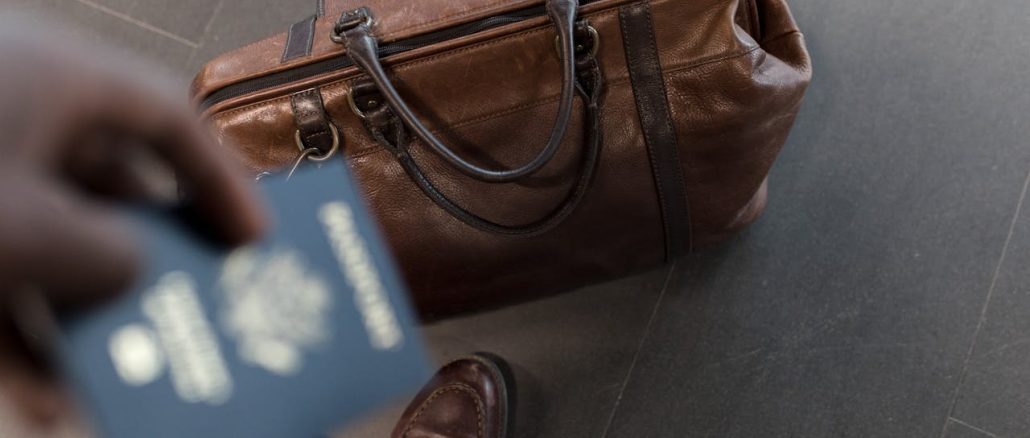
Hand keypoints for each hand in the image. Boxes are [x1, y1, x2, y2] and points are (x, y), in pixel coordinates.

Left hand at [0, 24, 266, 425]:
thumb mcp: (29, 229)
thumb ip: (109, 254)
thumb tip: (128, 272)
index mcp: (51, 78)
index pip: (166, 120)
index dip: (220, 183)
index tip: (253, 243)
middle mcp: (10, 113)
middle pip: (109, 187)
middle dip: (149, 261)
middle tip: (194, 307)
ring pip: (45, 243)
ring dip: (81, 314)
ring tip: (119, 376)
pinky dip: (14, 333)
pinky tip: (37, 398)